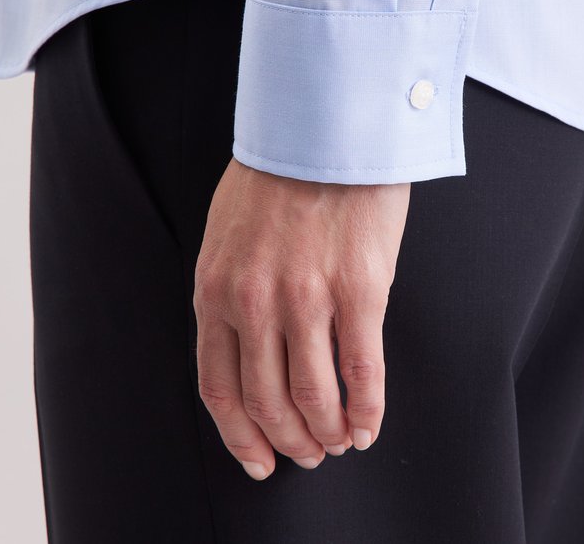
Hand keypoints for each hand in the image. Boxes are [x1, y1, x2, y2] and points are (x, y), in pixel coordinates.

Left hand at [193, 156, 410, 479]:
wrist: (321, 125)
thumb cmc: (274, 175)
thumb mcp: (225, 234)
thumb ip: (229, 290)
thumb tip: (248, 349)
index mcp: (214, 288)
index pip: (218, 387)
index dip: (239, 435)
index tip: (258, 458)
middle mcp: (253, 303)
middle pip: (267, 403)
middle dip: (288, 442)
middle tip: (307, 453)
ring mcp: (305, 299)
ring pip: (314, 400)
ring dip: (329, 434)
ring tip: (341, 441)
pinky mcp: (358, 290)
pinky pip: (362, 374)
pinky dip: (367, 411)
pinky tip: (369, 424)